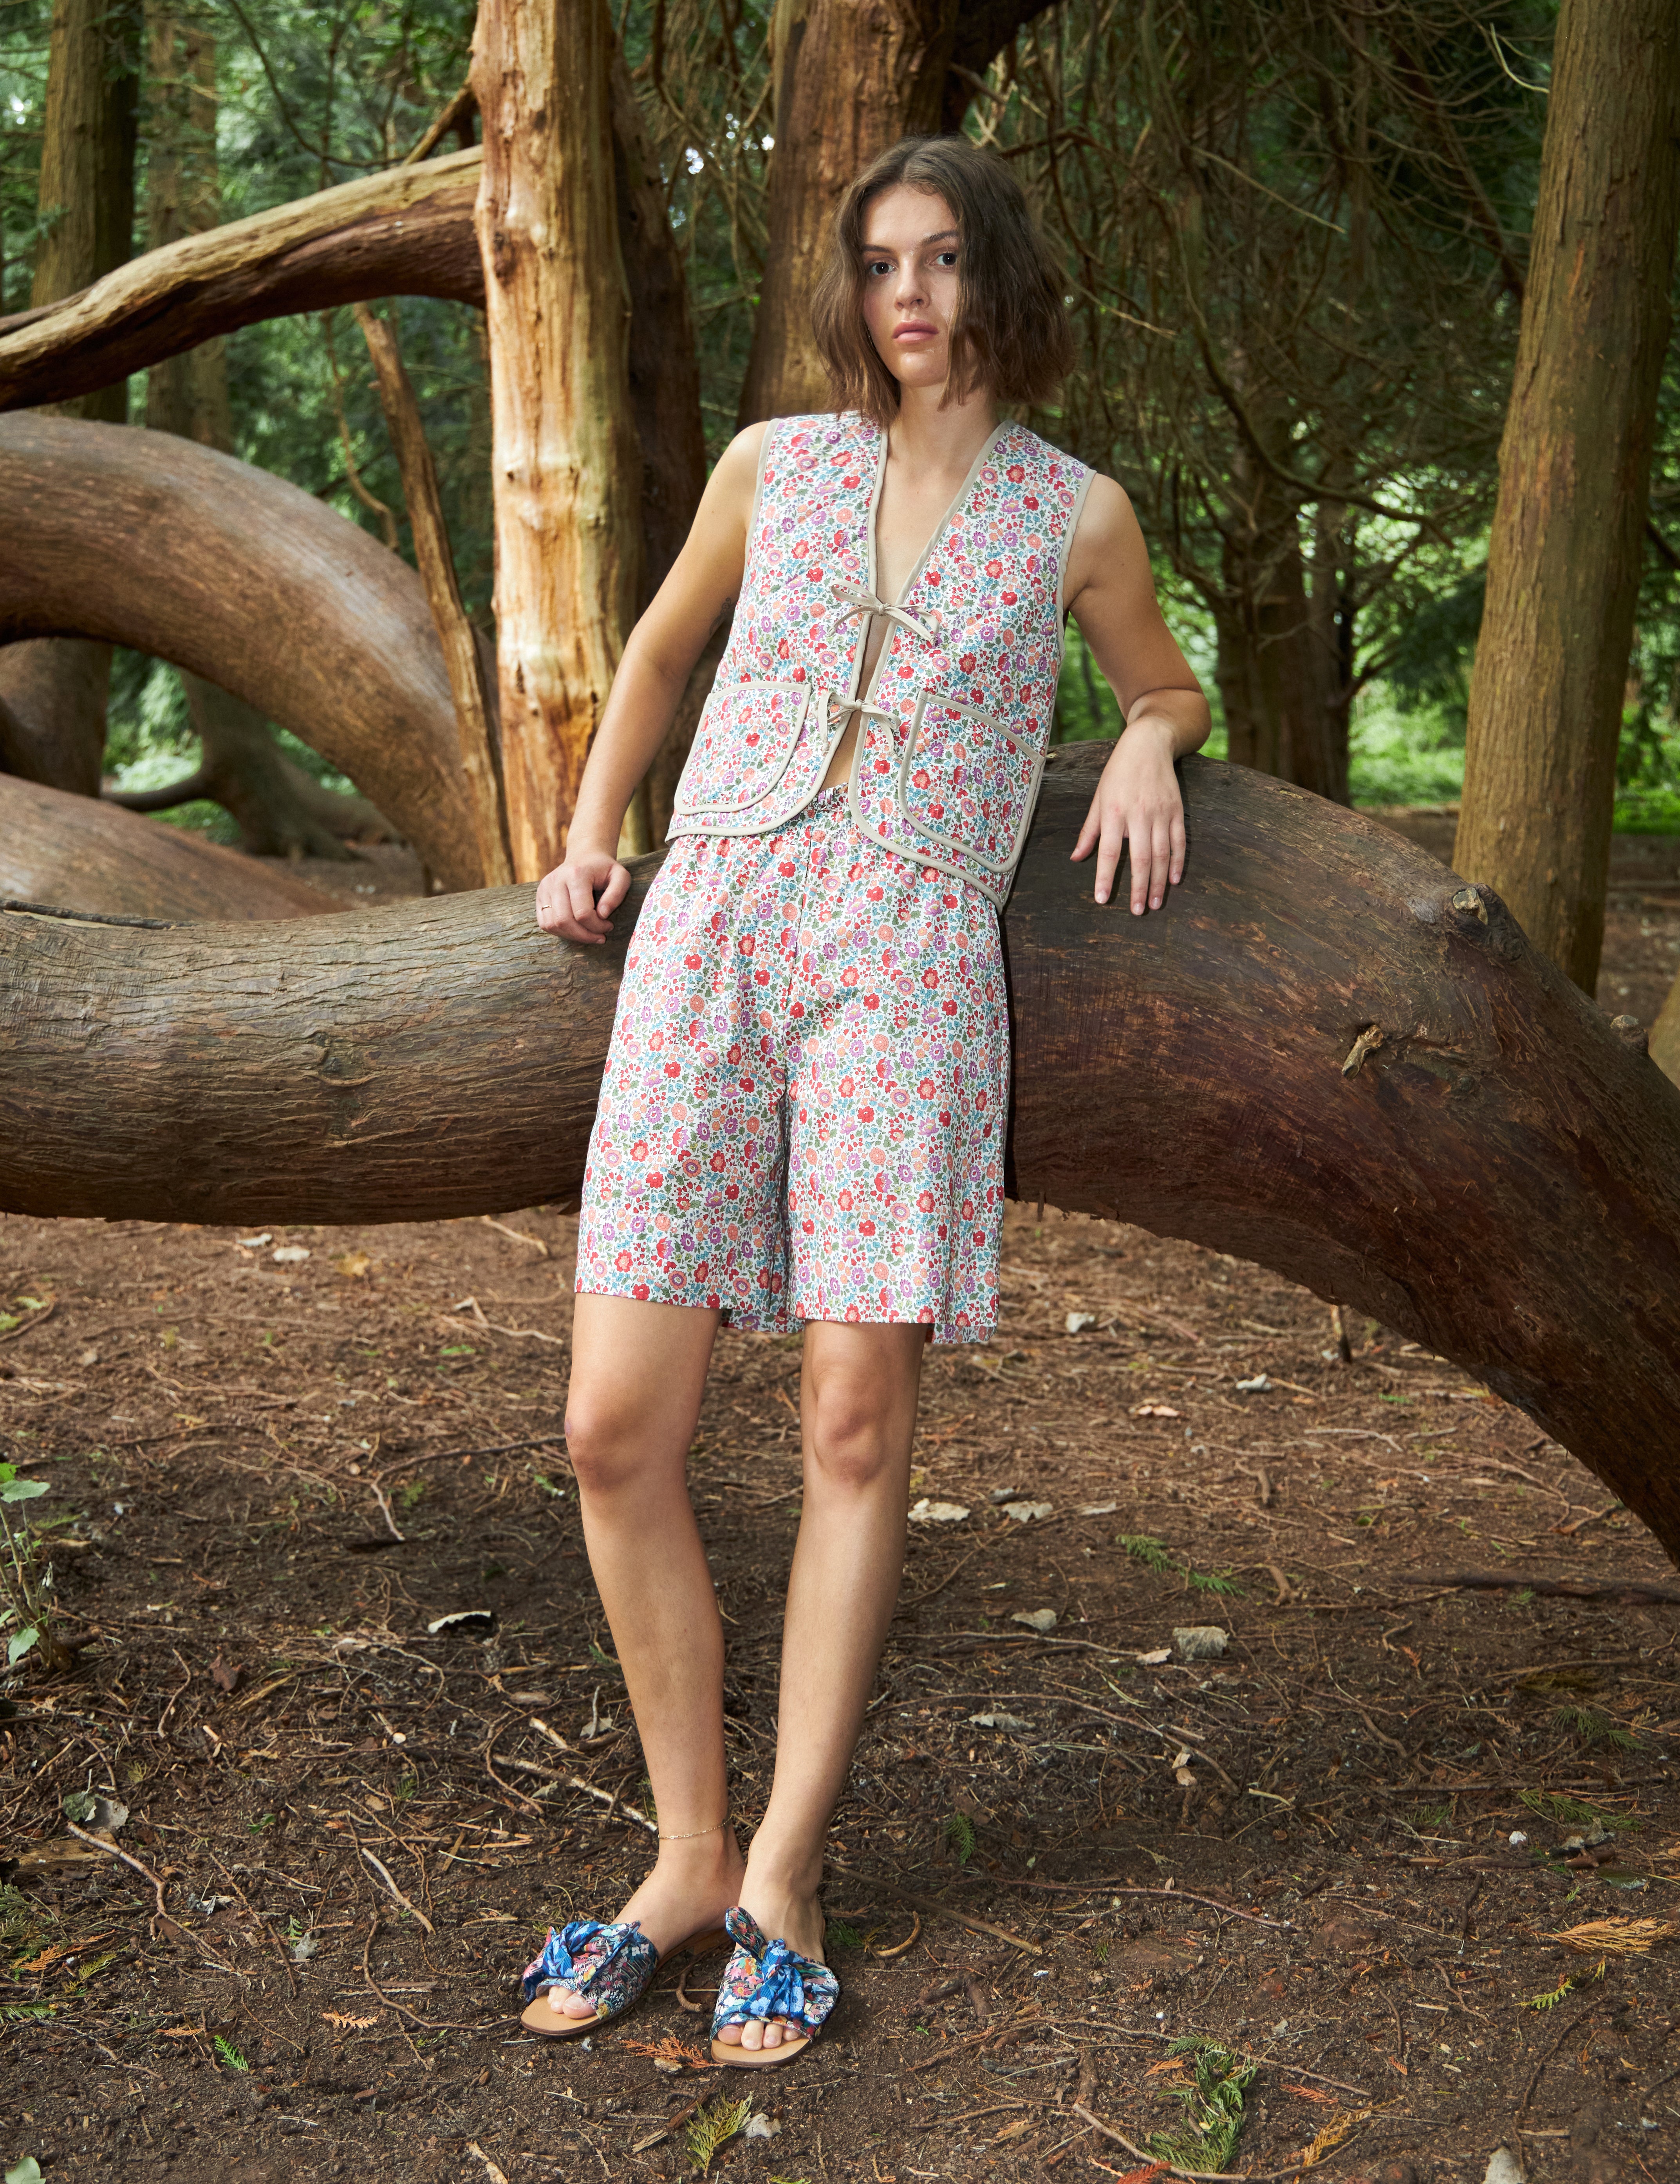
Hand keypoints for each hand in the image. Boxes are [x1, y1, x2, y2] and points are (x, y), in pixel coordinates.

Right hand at [534, 843, 630, 943]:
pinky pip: (545, 923)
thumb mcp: (621, 876)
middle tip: (599, 936)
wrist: (585, 856)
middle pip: (564, 921)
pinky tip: (576, 929)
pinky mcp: (540, 896)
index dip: (597, 926)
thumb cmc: (605, 869)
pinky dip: (560, 932)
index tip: (609, 926)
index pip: (582, 913)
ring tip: (588, 934)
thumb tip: (603, 915)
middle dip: (584, 935)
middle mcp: (556, 880)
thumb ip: (616, 895)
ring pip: (552, 925)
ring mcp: (545, 888)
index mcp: (576, 874)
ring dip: (572, 936)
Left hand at [1070, 720, 1184, 912]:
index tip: (1102, 899)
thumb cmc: (1118, 773)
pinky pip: (1180, 841)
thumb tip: (1076, 859)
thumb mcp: (1098, 798)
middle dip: (1138, 887)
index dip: (1105, 876)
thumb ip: (1089, 831)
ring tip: (1154, 903)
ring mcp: (1160, 812)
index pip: (1108, 851)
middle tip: (1137, 911)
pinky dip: (1178, 862)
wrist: (1149, 744)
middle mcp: (1138, 813)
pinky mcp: (1177, 810)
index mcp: (1114, 811)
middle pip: (1140, 858)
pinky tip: (1174, 880)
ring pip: (1162, 854)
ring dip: (1158, 882)